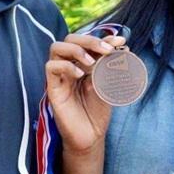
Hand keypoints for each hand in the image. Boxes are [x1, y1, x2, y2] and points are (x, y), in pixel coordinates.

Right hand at [45, 33, 124, 155]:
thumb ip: (111, 66)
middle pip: (70, 39)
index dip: (105, 38)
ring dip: (76, 50)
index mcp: (83, 62)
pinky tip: (80, 75)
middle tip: (107, 50)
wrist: (91, 135)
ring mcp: (60, 75)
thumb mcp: (109, 84)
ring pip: (56, 47)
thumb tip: (122, 46)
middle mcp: (70, 65)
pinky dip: (66, 66)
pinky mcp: (52, 88)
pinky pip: (50, 67)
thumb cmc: (98, 110)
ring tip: (92, 63)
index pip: (89, 42)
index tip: (121, 41)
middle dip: (90, 40)